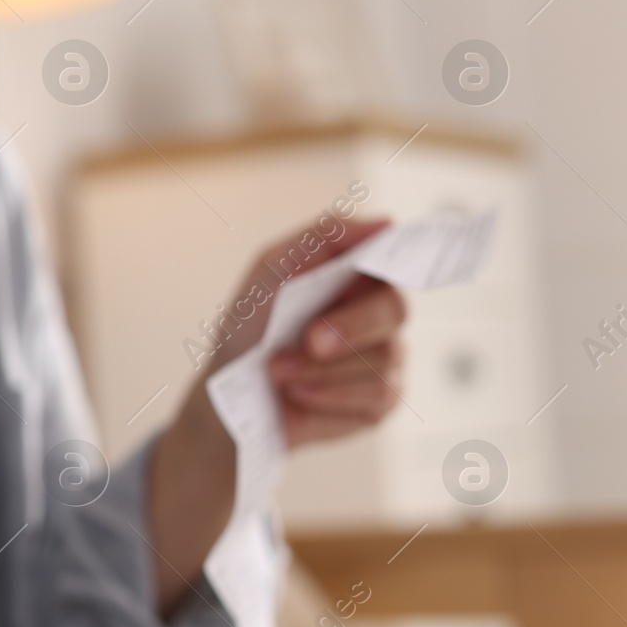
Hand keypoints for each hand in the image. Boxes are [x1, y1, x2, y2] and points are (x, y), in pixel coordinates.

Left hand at [147, 219, 406, 614]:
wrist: (230, 397)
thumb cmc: (251, 327)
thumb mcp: (270, 271)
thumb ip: (323, 237)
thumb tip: (386, 222)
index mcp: (358, 276)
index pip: (396, 258)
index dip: (396, 258)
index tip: (372, 268)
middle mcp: (380, 315)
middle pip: (394, 310)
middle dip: (348, 327)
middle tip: (310, 340)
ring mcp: (385, 360)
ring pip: (381, 361)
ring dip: (321, 368)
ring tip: (277, 372)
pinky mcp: (378, 404)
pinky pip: (374, 399)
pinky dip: (327, 396)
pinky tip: (297, 394)